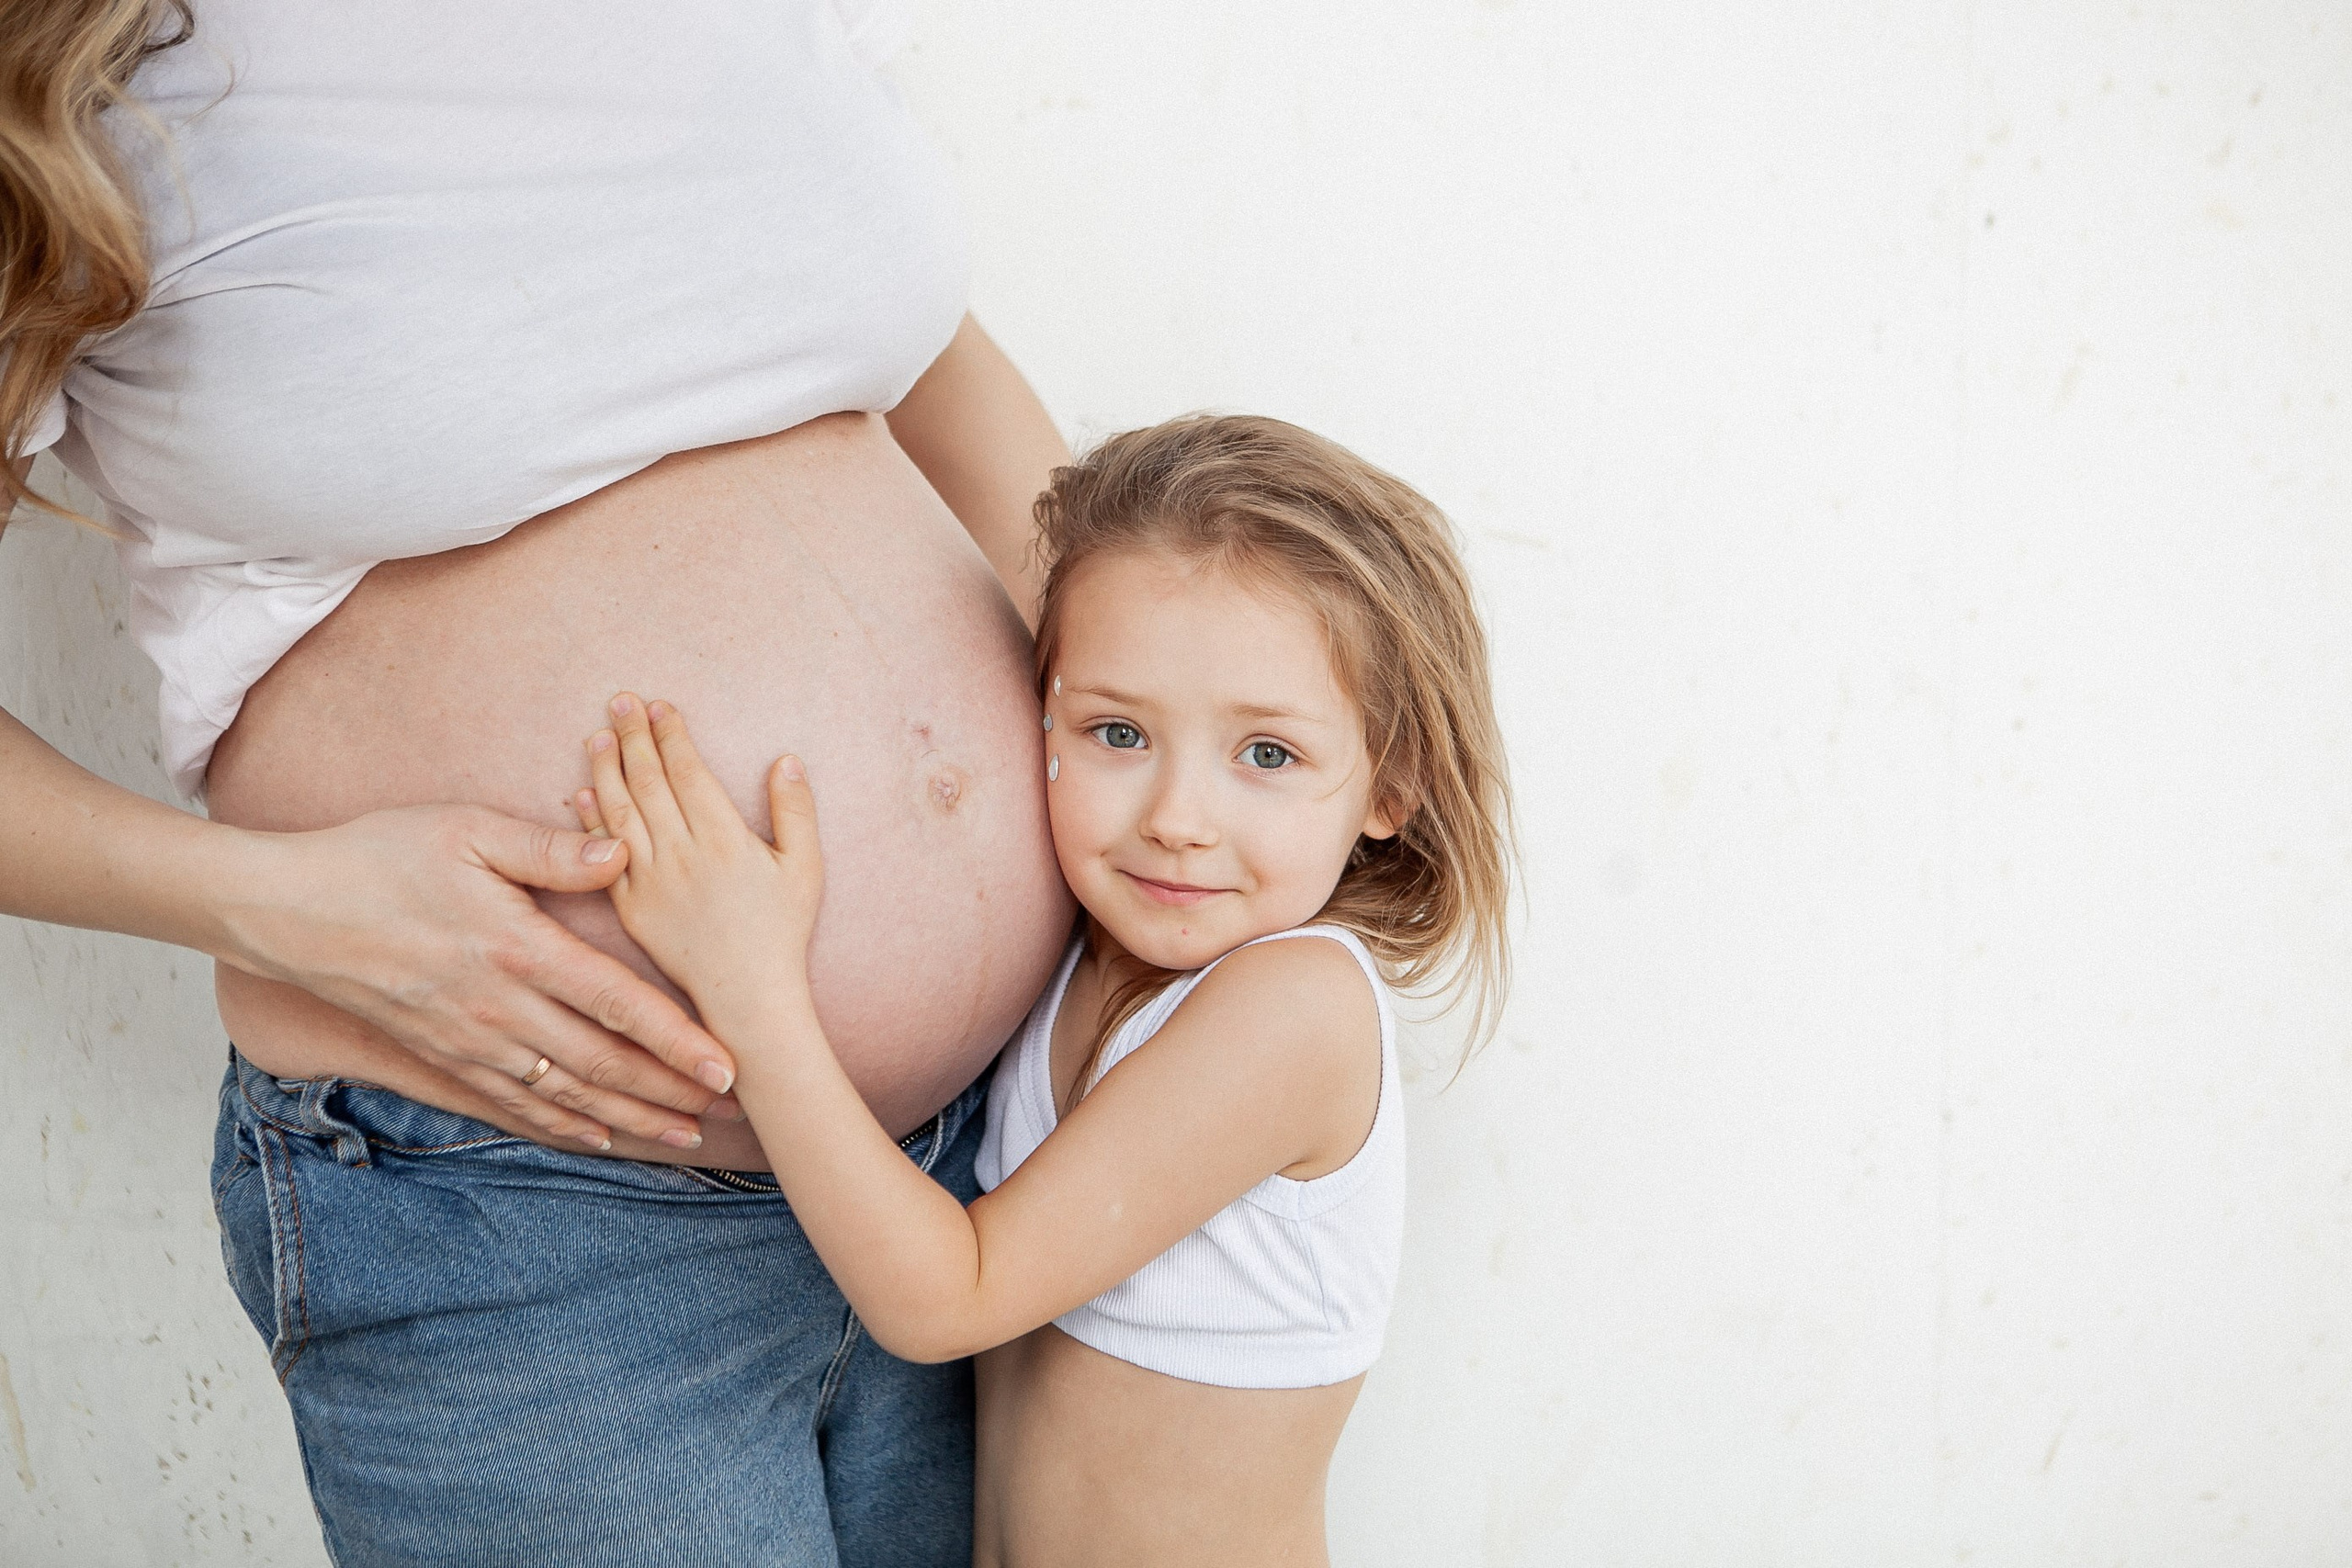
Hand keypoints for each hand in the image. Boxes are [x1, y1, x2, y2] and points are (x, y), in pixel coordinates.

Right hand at [222, 802, 739, 1151]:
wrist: (286, 909)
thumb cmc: (379, 855)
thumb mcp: (467, 830)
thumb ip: (550, 850)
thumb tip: (623, 852)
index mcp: (515, 949)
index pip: (615, 1002)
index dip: (675, 1039)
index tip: (726, 1066)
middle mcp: (496, 1008)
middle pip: (602, 1063)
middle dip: (671, 1093)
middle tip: (732, 1114)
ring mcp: (466, 1041)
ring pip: (564, 1094)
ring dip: (628, 1119)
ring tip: (684, 1136)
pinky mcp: (439, 1057)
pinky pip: (511, 1105)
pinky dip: (560, 1126)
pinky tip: (597, 1139)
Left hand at [575, 694, 823, 1019]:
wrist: (748, 997)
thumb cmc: (782, 930)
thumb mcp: (806, 868)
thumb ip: (796, 812)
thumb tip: (785, 760)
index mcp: (724, 840)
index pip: (688, 772)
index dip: (671, 735)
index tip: (659, 705)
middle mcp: (682, 856)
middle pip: (649, 783)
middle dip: (633, 737)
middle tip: (619, 701)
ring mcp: (650, 883)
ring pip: (620, 813)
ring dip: (605, 770)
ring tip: (597, 736)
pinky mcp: (631, 910)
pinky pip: (602, 859)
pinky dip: (590, 823)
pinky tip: (581, 795)